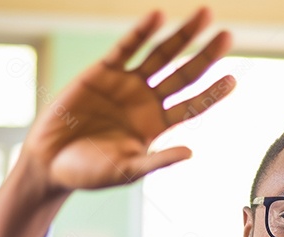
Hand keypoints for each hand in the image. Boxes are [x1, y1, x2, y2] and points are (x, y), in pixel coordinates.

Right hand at [20, 8, 234, 196]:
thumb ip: (157, 161)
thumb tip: (191, 152)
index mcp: (158, 126)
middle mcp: (147, 101)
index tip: (233, 80)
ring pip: (161, 55)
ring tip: (204, 15)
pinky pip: (125, 48)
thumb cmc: (90, 173)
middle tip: (227, 35)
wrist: (50, 162)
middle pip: (184, 74)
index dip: (212, 93)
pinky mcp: (102, 72)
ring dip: (182, 36)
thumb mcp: (127, 170)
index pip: (193, 105)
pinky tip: (157, 17)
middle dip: (206, 55)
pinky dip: (141, 32)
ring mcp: (126, 84)